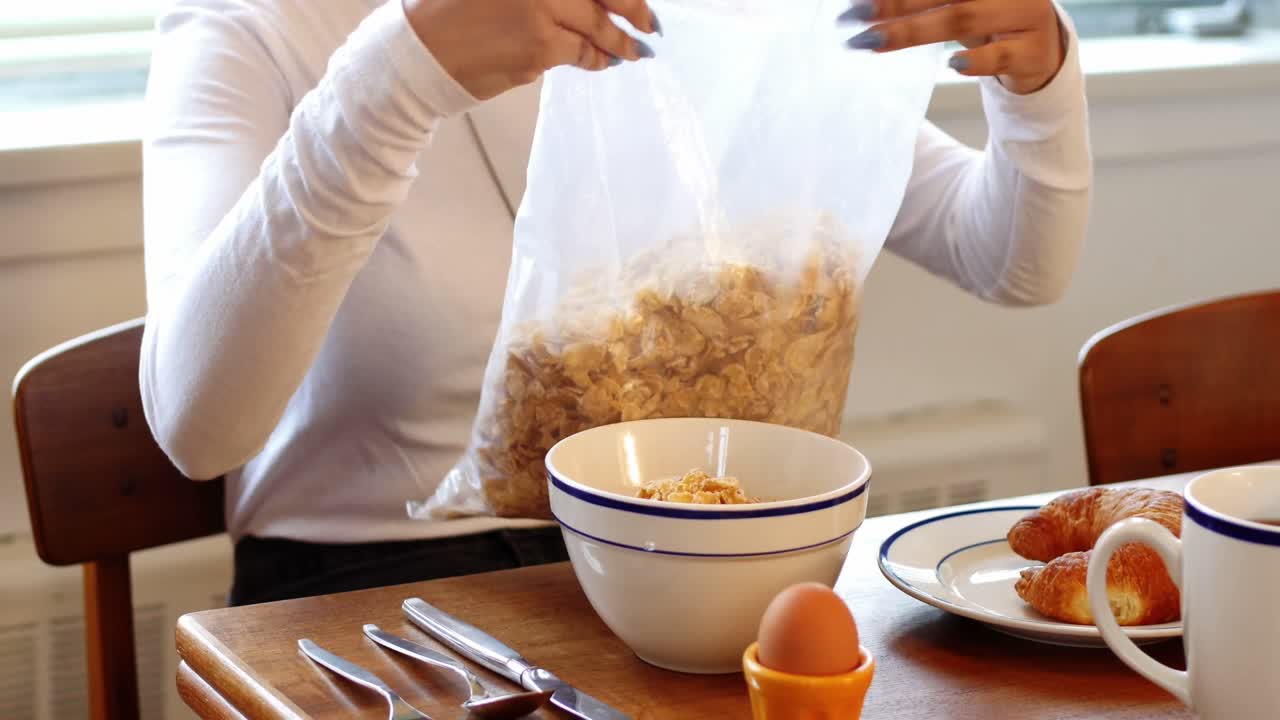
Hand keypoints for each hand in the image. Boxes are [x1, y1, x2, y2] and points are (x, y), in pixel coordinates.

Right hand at [404, 0, 659, 100]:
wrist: (420, 50)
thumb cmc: (452, 11)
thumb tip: (588, 2)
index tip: (635, 2)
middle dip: (634, 9)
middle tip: (650, 23)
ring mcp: (541, 7)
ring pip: (596, 25)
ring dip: (619, 40)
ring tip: (633, 49)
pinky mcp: (540, 46)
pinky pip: (581, 53)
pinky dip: (597, 59)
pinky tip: (604, 62)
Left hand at [838, 0, 1064, 94]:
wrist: (1041, 54)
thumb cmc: (988, 22)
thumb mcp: (955, 4)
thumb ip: (922, 2)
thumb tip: (863, 3)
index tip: (857, 1)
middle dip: (895, 3)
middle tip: (854, 16)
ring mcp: (1026, 15)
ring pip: (965, 18)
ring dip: (915, 31)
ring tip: (875, 42)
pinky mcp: (1034, 52)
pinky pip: (1003, 55)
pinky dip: (976, 61)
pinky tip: (951, 65)